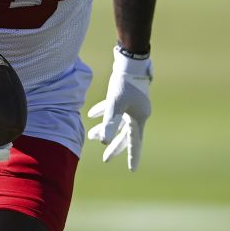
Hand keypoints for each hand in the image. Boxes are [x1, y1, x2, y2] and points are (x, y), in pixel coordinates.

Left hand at [86, 46, 152, 170]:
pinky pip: (115, 109)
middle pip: (125, 135)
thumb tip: (105, 141)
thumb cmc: (124, 83)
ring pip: (118, 122)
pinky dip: (104, 112)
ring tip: (90, 135)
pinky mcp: (127, 97)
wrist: (130, 61)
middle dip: (114, 146)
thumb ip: (110, 123)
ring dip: (105, 128)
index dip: (133, 156)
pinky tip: (91, 114)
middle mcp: (138, 114)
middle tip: (105, 159)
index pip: (135, 142)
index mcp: (139, 118)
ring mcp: (133, 105)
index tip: (132, 169)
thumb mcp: (115, 104)